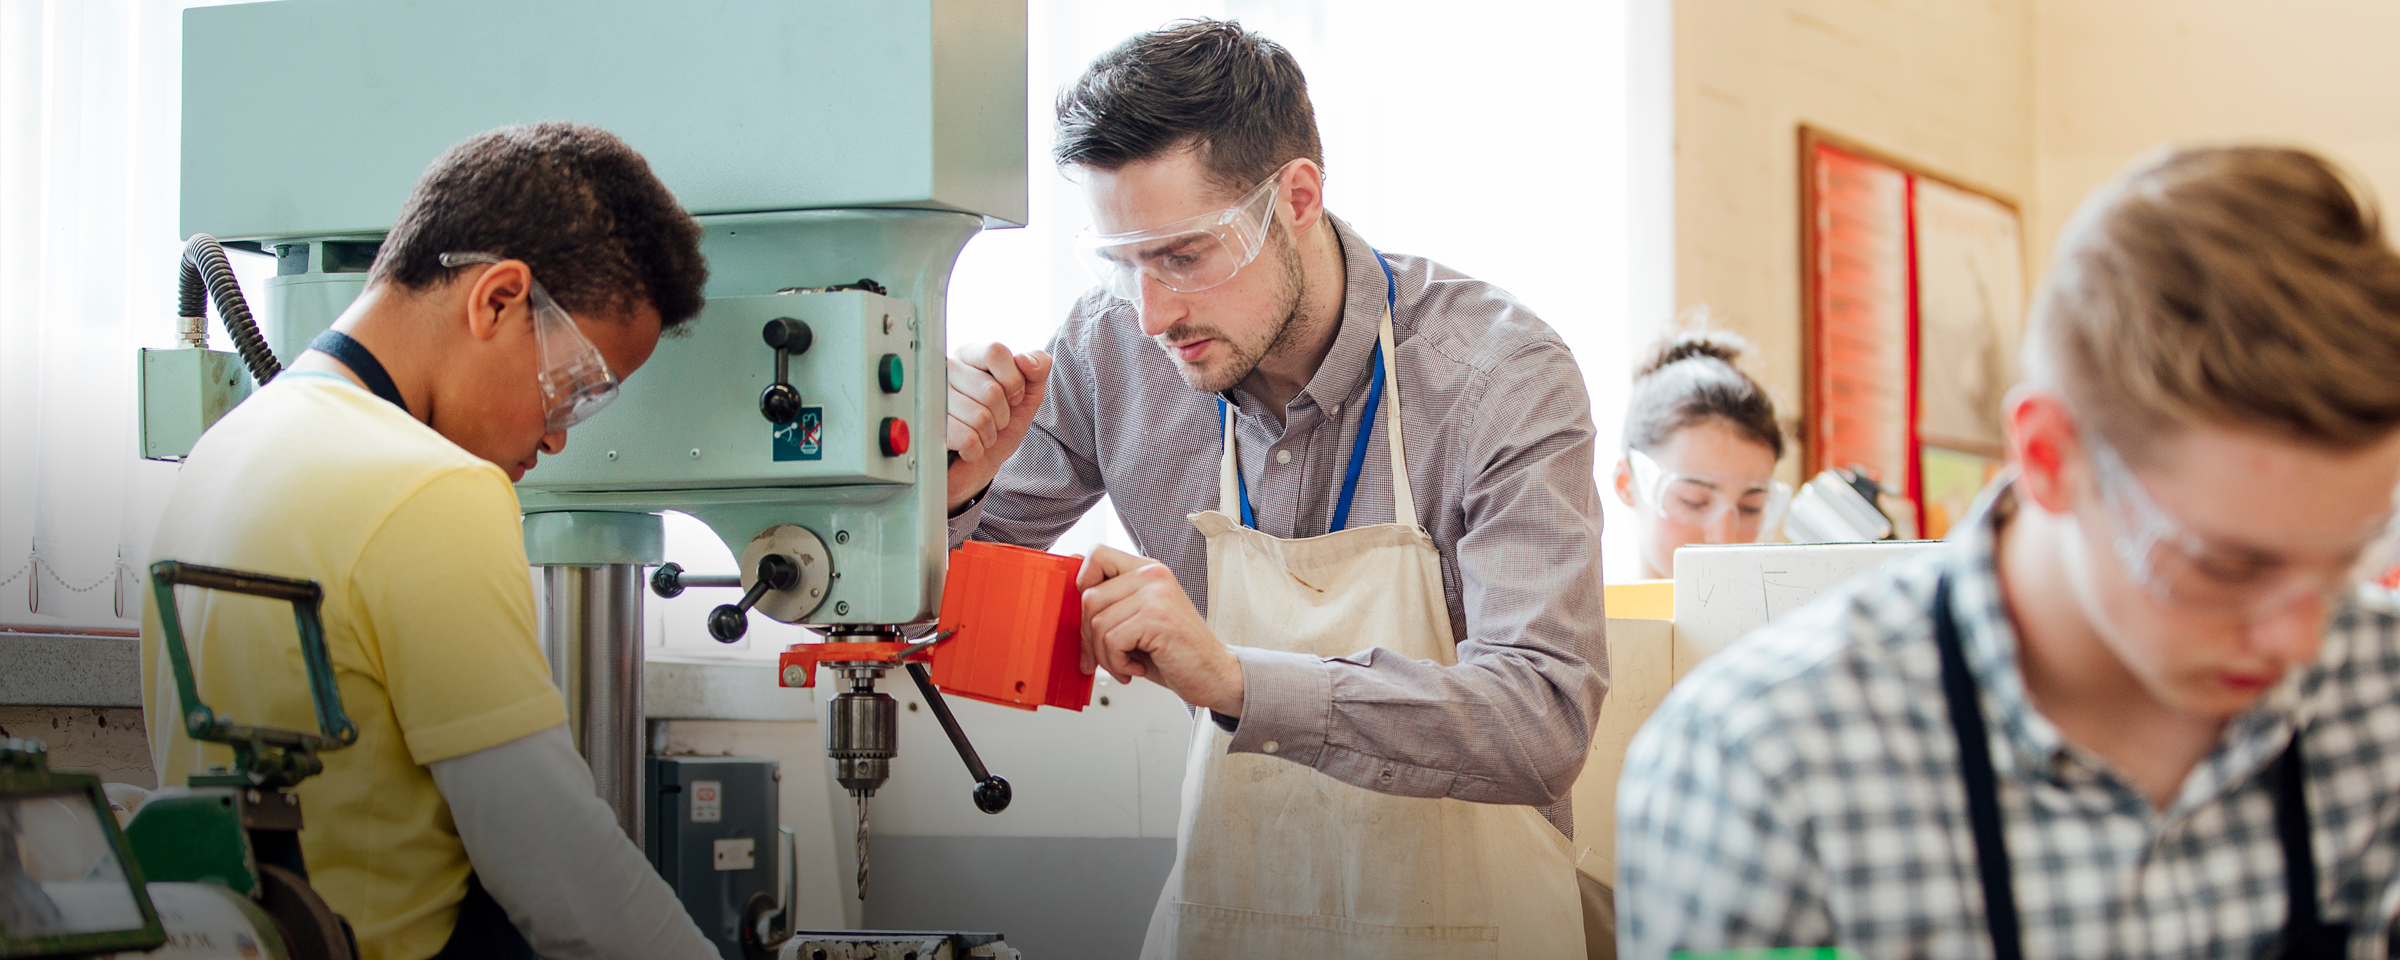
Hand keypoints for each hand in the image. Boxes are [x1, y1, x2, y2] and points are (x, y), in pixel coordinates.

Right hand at [946, 343, 1052, 511]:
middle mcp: (947, 371)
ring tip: (980, 433)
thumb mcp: (1028, 394)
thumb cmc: (1001, 424)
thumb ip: (1037, 368)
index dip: (1013, 380)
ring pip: (980, 417)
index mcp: (970, 356)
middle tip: (994, 420)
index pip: (994, 352)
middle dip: (1003, 415)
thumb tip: (1024, 360)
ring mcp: (933, 398)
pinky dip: (976, 450)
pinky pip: (967, 439)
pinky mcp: (928, 427)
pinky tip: (968, 447)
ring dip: (989, 434)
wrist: (980, 462)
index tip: (1014, 396)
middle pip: (991, 390)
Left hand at [1076, 546, 1246, 715]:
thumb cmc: (1176, 652)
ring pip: (1097, 624)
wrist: (1214, 674)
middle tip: (1107, 656)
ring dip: (1105, 656)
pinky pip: (1111, 641)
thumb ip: (1114, 604)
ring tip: (1126, 664)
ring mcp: (1156, 594)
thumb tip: (1072, 597)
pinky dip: (1118, 663)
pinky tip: (1137, 666)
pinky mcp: (1157, 618)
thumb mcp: (1140, 619)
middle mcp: (1152, 575)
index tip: (1089, 616)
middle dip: (1089, 637)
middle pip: (1088, 597)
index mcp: (1148, 570)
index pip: (1097, 554)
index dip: (1082, 584)